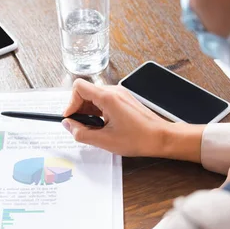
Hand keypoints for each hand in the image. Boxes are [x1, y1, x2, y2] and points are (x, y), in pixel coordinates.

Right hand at [62, 79, 201, 158]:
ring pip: (94, 97)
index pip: (79, 87)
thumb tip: (68, 125)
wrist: (161, 137)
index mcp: (107, 97)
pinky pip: (104, 100)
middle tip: (82, 127)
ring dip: (89, 112)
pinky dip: (98, 111)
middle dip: (79, 109)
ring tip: (95, 129)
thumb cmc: (138, 139)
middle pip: (85, 92)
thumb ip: (81, 133)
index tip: (71, 118)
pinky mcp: (123, 99)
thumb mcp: (104, 141)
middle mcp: (113, 91)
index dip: (71, 103)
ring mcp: (119, 94)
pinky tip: (104, 125)